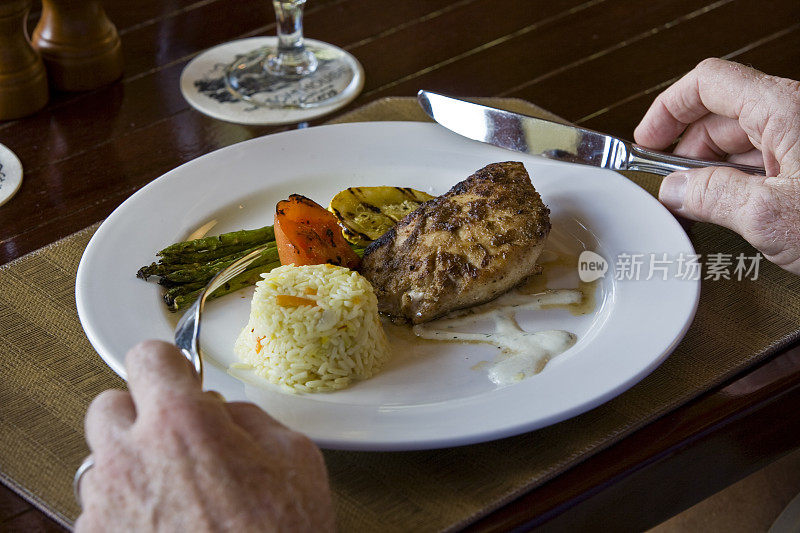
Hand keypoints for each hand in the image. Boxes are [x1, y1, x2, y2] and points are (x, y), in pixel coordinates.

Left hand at [75, 340, 333, 531]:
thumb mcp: (297, 459)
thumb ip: (252, 420)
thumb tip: (229, 416)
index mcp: (182, 425)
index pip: (149, 358)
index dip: (168, 364)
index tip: (177, 375)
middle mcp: (132, 459)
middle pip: (108, 404)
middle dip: (140, 412)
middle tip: (174, 432)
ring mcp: (108, 505)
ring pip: (102, 458)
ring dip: (131, 461)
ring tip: (174, 486)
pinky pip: (100, 507)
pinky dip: (127, 506)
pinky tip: (166, 521)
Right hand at [634, 58, 799, 273]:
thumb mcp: (772, 217)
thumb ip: (713, 197)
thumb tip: (676, 191)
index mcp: (787, 109)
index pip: (709, 83)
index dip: (669, 107)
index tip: (646, 137)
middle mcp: (798, 115)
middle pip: (722, 113)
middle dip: (687, 147)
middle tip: (669, 184)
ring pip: (743, 139)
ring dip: (711, 168)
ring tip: (695, 203)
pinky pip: (766, 160)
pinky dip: (738, 179)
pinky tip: (729, 207)